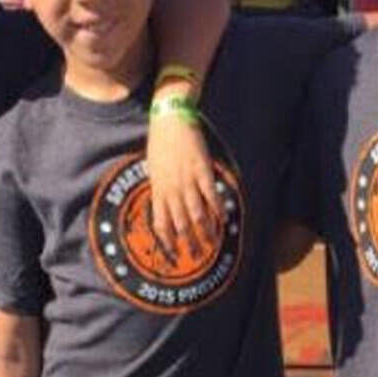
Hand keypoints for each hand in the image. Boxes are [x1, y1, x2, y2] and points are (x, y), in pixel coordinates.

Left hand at [146, 111, 223, 256]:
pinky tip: (223, 219)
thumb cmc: (160, 142)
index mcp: (158, 189)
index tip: (173, 255)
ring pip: (197, 214)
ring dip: (205, 231)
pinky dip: (217, 209)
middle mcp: (171, 189)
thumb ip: (160, 187)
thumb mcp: (153, 167)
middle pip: (180, 224)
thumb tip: (163, 203)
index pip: (160, 224)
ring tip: (212, 243)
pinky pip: (211, 195)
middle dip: (189, 243)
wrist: (169, 119)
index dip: (167, 242)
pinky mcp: (202, 170)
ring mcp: (187, 180)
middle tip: (196, 257)